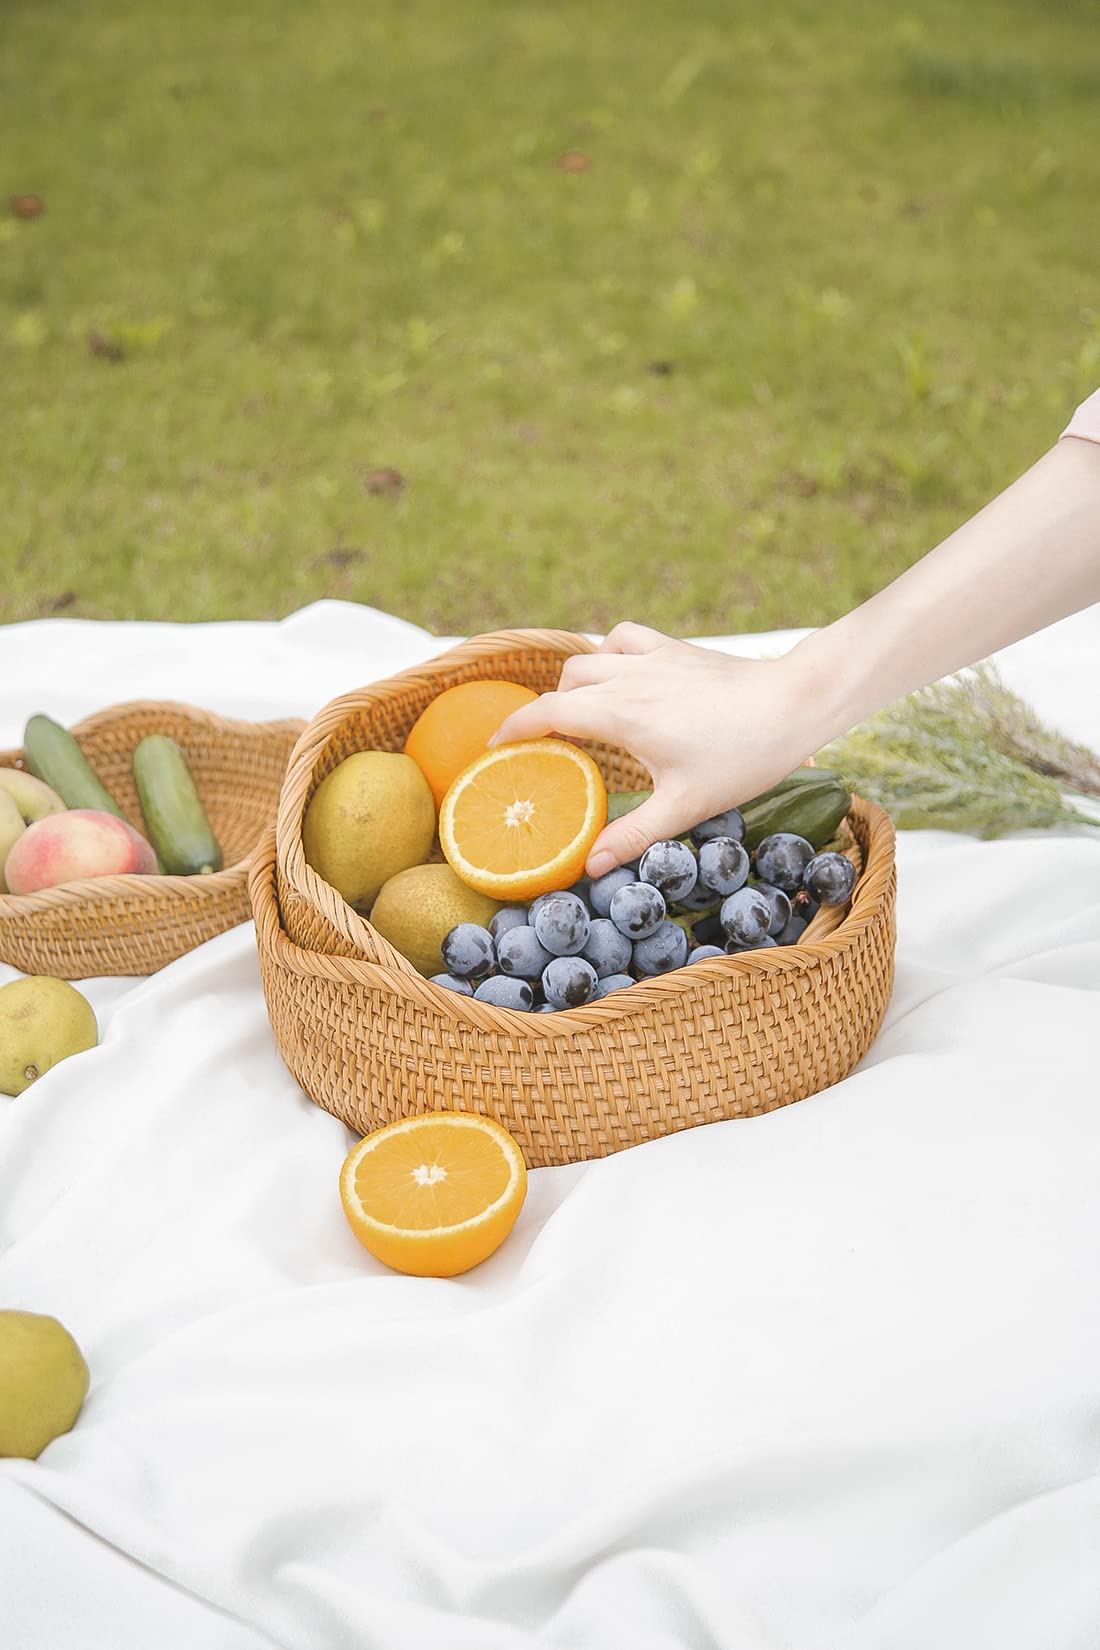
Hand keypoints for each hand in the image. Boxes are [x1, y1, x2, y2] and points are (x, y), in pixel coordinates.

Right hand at [489, 622, 824, 875]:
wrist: (795, 703)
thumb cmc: (743, 757)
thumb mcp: (685, 806)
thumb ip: (632, 835)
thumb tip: (587, 867)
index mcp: (621, 714)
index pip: (547, 712)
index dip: (514, 728)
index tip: (493, 746)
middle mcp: (628, 678)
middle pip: (564, 684)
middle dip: (545, 711)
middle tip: (544, 745)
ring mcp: (653, 658)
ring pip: (590, 657)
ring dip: (574, 683)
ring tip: (578, 714)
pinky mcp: (676, 648)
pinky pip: (624, 637)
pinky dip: (609, 652)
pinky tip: (618, 674)